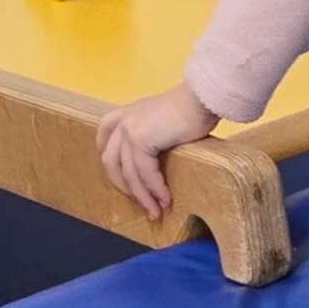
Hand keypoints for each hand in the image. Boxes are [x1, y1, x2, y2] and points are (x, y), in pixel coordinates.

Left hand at [95, 82, 218, 220]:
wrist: (204, 97)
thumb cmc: (194, 106)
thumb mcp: (166, 118)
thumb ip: (155, 132)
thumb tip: (159, 156)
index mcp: (128, 113)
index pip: (104, 138)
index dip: (109, 160)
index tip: (119, 177)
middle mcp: (123, 121)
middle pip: (111, 162)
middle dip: (125, 186)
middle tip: (141, 203)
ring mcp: (129, 130)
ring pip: (128, 173)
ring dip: (142, 196)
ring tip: (156, 211)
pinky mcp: (141, 140)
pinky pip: (144, 173)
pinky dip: (154, 189)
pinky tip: (165, 199)